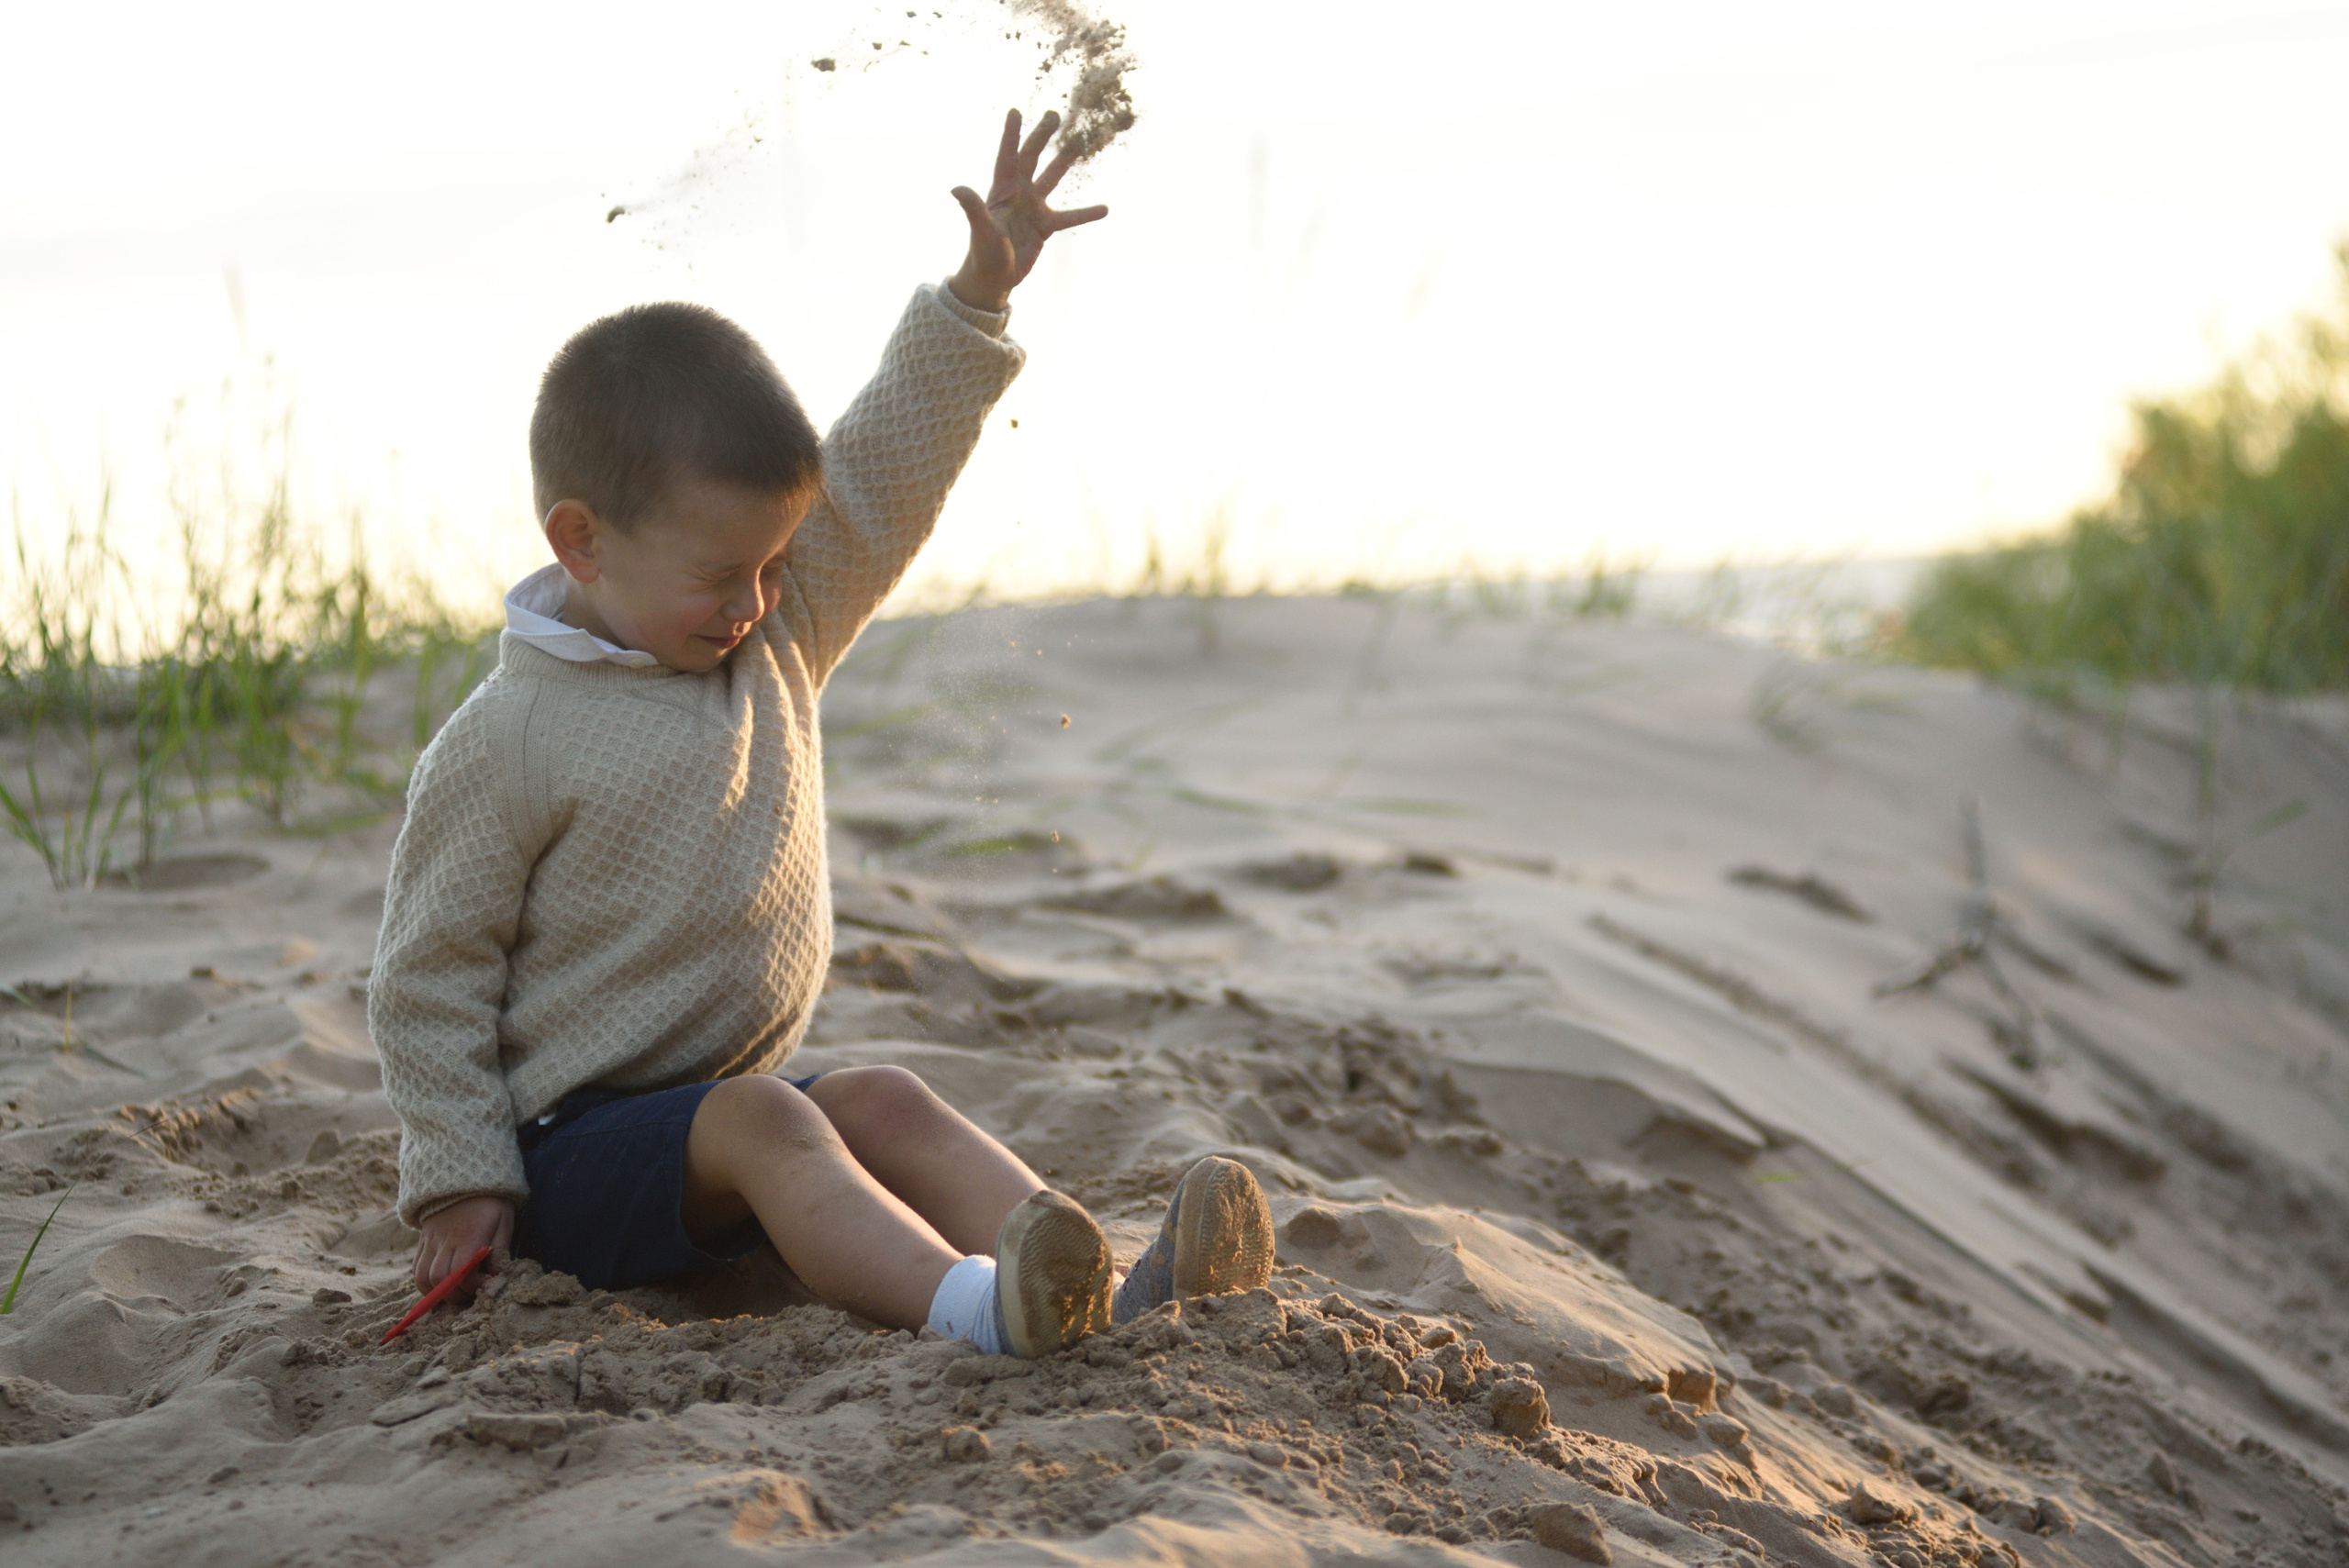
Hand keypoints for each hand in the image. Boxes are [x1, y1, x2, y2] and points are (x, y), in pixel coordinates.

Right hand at [413, 1194, 513, 1299]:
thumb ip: (500, 1250)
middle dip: (456, 1295)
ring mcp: (431, 1241)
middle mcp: (445, 1241)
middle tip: (471, 1293)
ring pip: (422, 1277)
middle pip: (440, 1279)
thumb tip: (495, 1277)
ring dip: (437, 1292)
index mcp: (469, 1236)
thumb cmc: (491, 1202)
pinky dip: (425, 1282)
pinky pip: (416, 1268)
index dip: (473, 1285)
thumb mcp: (503, 1221)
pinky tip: (441, 1283)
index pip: (462, 1272)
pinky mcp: (423, 1241)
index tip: (486, 1284)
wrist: (464, 1176)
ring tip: (455, 1291)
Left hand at [945, 108, 1109, 312]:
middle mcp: (1018, 192)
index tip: (1015, 111)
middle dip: (1042, 136)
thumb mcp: (981, 230)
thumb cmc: (983, 253)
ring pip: (1052, 178)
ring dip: (1064, 161)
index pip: (1007, 156)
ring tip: (1080, 145)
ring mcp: (1033, 207)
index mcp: (1001, 189)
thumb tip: (957, 189)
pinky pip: (1070, 216)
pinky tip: (1104, 209)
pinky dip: (1086, 213)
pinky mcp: (1045, 225)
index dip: (1010, 134)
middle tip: (1055, 114)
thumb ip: (973, 208)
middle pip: (1032, 157)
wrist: (994, 277)